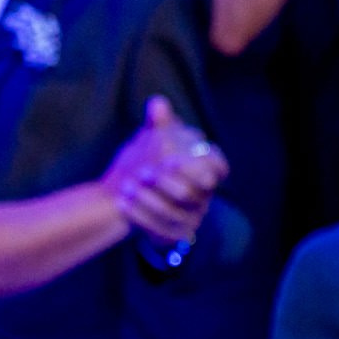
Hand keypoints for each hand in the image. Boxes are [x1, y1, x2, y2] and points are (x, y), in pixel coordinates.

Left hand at [101, 95, 227, 242]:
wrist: (145, 200)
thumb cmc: (155, 164)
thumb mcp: (158, 143)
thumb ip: (160, 125)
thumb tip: (157, 103)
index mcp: (207, 172)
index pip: (217, 167)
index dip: (196, 164)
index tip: (170, 159)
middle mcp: (205, 197)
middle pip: (190, 192)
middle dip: (165, 182)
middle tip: (142, 172)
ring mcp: (192, 218)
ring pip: (172, 211)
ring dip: (147, 199)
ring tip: (125, 185)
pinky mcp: (176, 235)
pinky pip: (159, 228)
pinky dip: (138, 215)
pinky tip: (121, 202)